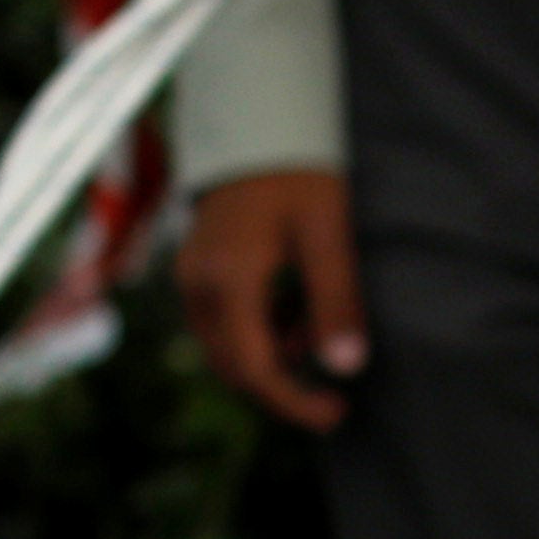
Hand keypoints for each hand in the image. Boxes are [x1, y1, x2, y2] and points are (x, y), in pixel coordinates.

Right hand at [177, 169, 366, 431]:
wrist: (259, 125)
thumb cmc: (299, 174)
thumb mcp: (328, 233)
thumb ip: (337, 300)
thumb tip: (346, 368)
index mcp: (228, 278)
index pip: (254, 366)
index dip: (294, 401)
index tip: (336, 413)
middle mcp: (198, 282)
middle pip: (232, 365)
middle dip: (281, 389)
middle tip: (333, 399)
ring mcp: (191, 275)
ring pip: (224, 346)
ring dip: (270, 360)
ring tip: (319, 341)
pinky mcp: (197, 268)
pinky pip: (221, 321)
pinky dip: (258, 333)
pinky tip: (296, 315)